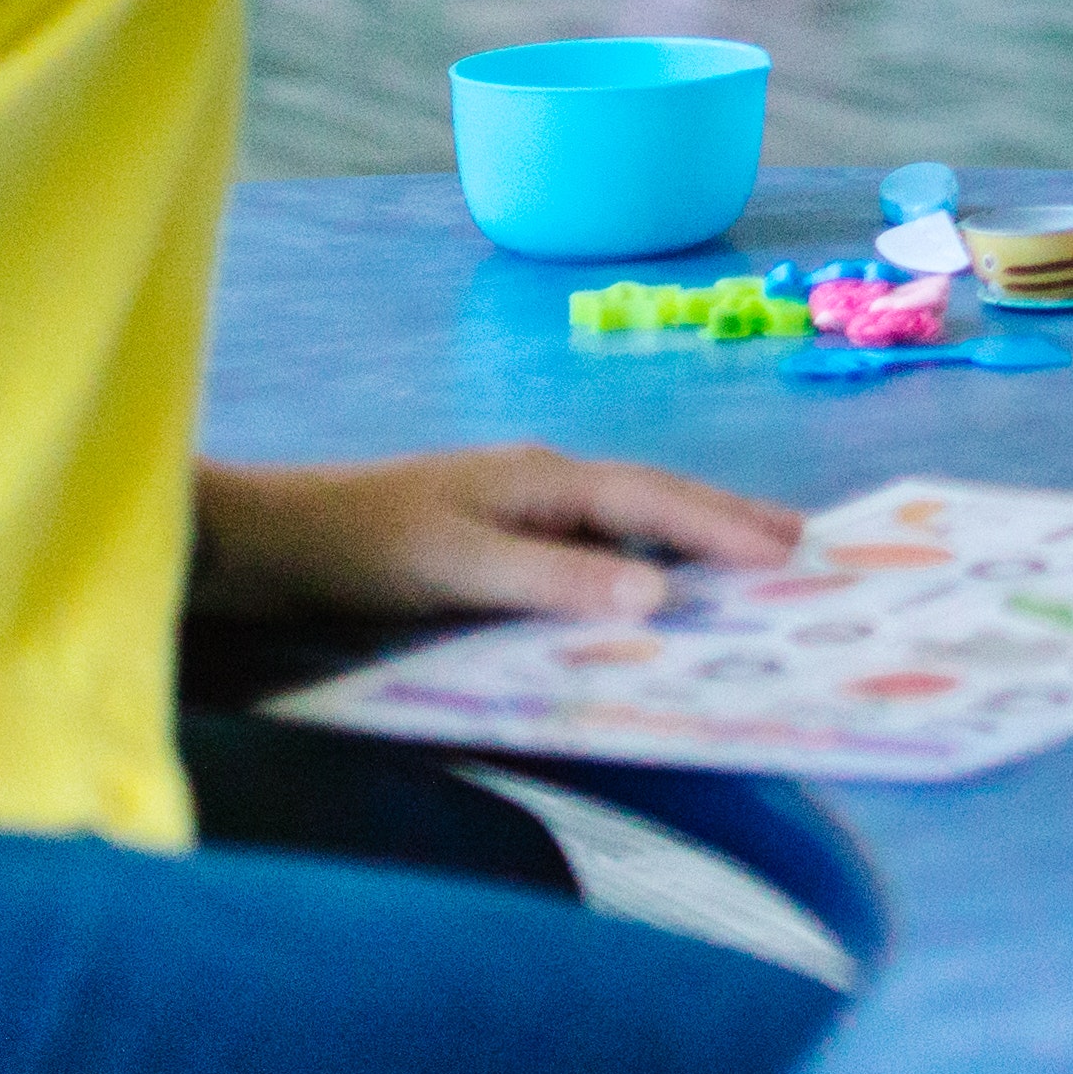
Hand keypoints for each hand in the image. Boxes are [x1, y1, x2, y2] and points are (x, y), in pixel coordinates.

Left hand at [191, 446, 801, 623]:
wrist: (269, 541)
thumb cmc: (360, 548)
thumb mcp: (458, 568)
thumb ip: (556, 580)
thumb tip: (659, 595)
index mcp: (544, 478)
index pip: (654, 501)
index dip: (724, 528)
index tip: (792, 554)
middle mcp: (542, 480)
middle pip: (655, 497)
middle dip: (728, 520)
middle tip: (803, 544)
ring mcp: (518, 502)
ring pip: (626, 515)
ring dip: (689, 535)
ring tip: (749, 556)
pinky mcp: (494, 532)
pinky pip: (592, 540)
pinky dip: (639, 555)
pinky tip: (648, 581)